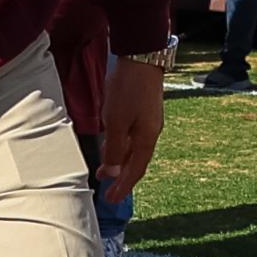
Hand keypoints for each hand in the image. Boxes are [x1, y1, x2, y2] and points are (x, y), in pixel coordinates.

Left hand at [100, 54, 168, 191]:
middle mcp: (150, 133)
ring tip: (105, 173)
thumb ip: (114, 148)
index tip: (111, 199)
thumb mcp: (116, 121)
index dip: (123, 187)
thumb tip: (113, 174)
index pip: (135, 171)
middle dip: (122, 178)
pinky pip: (132, 137)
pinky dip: (122, 148)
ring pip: (133, 150)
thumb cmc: (129, 89)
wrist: (142, 57)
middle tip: (109, 192)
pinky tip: (112, 146)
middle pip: (136, 162)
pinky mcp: (143, 112)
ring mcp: (148, 122)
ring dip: (120, 163)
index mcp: (147, 139)